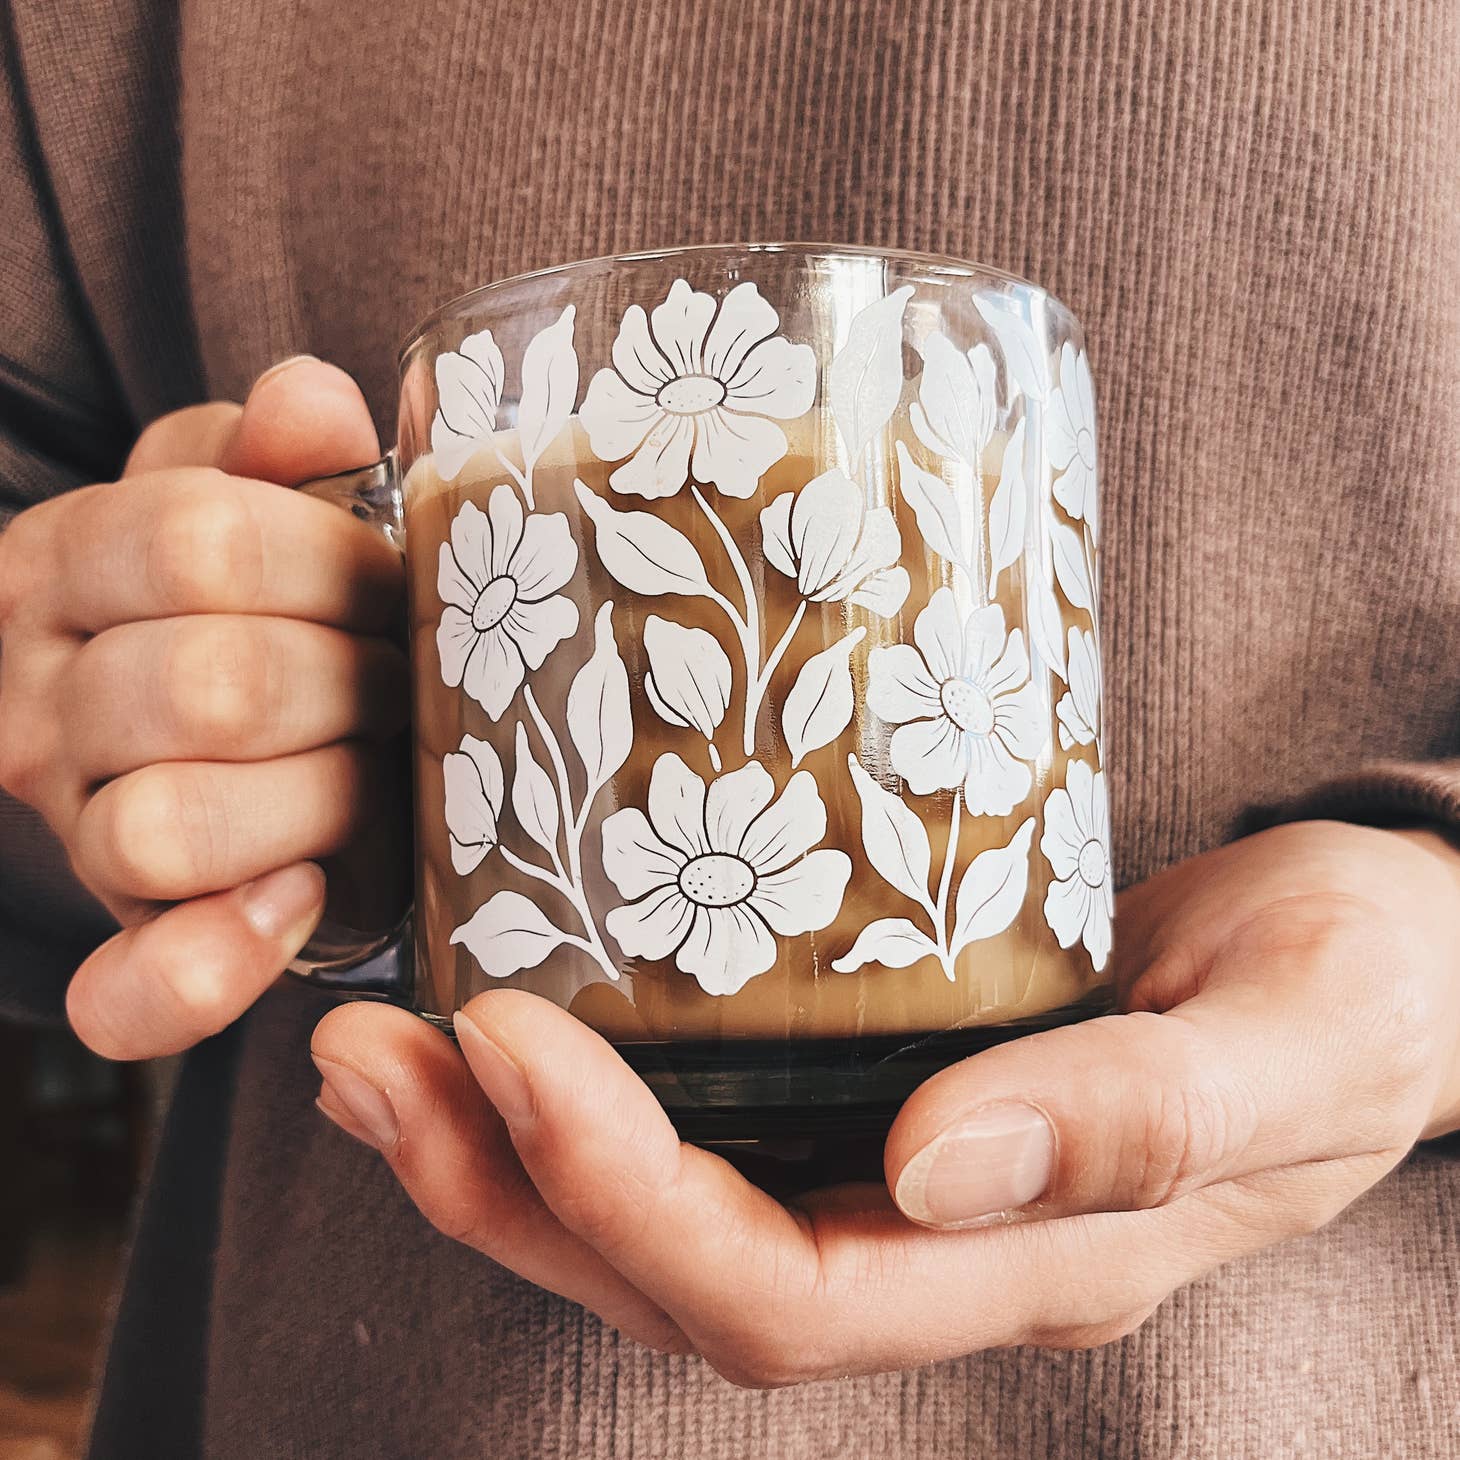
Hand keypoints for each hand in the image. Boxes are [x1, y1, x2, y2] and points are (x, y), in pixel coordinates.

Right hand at [0, 358, 405, 1058]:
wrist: (191, 725)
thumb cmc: (244, 601)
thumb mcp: (241, 497)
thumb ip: (274, 450)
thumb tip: (312, 399)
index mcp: (66, 565)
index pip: (197, 540)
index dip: (331, 563)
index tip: (394, 584)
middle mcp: (40, 702)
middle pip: (205, 687)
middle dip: (348, 683)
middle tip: (402, 683)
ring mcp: (71, 830)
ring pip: (171, 826)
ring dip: (320, 797)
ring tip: (373, 772)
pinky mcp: (124, 940)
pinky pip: (134, 994)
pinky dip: (221, 962)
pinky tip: (301, 900)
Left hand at [310, 820, 1459, 1382]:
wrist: (1376, 958)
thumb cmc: (1359, 990)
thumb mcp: (1293, 1040)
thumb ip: (1138, 1119)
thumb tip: (932, 1165)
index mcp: (1029, 1261)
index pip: (781, 1294)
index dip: (625, 1196)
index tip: (511, 1045)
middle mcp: (932, 1240)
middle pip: (670, 1273)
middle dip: (498, 1184)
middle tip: (364, 1057)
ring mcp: (893, 1172)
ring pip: (655, 1212)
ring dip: (496, 1146)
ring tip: (371, 1046)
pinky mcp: (873, 1081)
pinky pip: (697, 1120)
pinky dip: (574, 1088)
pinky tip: (493, 1013)